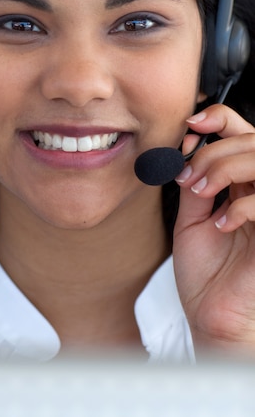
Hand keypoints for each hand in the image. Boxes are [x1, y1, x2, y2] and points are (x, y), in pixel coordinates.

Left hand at [172, 103, 254, 354]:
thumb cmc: (206, 271)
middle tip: (189, 177)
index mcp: (241, 184)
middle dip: (214, 151)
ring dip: (226, 168)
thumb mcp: (191, 218)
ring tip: (203, 193)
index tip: (191, 125)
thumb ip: (194, 183)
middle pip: (252, 141)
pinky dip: (242, 206)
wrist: (212, 314)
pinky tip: (222, 224)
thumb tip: (184, 151)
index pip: (242, 133)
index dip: (220, 118)